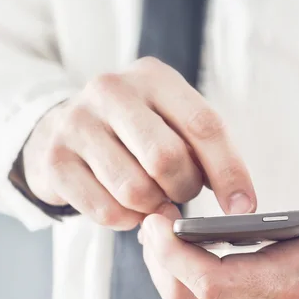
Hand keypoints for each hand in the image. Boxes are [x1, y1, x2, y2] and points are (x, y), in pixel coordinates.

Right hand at [22, 57, 255, 228]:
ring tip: (153, 198)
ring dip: (154, 207)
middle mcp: (111, 91)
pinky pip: (106, 211)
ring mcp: (76, 123)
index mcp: (154, 77)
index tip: (244, 207)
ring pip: (135, 190)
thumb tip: (240, 203)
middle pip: (167, 159)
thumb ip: (205, 150)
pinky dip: (126, 221)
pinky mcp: (55, 160)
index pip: (204, 125)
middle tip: (181, 192)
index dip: (230, 172)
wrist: (64, 127)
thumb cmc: (136, 130)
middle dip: (184, 189)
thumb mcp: (173, 121)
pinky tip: (127, 208)